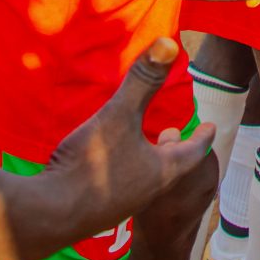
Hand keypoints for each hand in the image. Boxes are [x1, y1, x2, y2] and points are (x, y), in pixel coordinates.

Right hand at [26, 39, 215, 250]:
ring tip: (142, 144)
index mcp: (161, 170)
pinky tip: (107, 162)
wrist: (48, 215)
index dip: (202, 137)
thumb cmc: (92, 163)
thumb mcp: (119, 114)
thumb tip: (169, 43)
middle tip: (174, 134)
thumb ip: (143, 81)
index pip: (193, 152)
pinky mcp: (97, 212)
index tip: (211, 127)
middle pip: (171, 168)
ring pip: (145, 179)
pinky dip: (124, 170)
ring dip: (148, 160)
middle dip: (175, 150)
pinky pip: (120, 187)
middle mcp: (148, 192)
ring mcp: (122, 206)